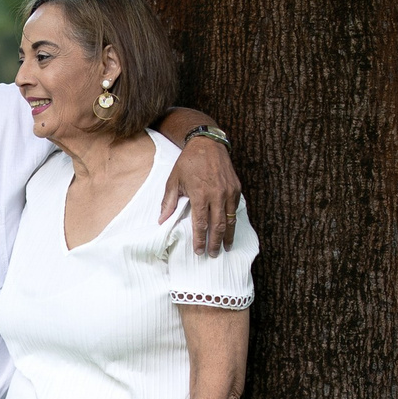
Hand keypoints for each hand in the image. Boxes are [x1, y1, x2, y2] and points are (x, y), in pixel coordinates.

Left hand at [161, 131, 239, 256]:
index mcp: (200, 194)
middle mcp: (217, 194)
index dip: (200, 239)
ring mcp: (228, 191)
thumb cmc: (188, 162)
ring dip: (227, 235)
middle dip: (215, 242)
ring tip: (225, 247)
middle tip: (212, 254)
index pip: (201, 223)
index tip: (199, 251)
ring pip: (230, 219)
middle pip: (218, 226)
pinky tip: (230, 229)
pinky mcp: (236, 188)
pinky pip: (235, 209)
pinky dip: (233, 221)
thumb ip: (169, 202)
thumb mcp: (174, 180)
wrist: (207, 144)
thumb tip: (162, 220)